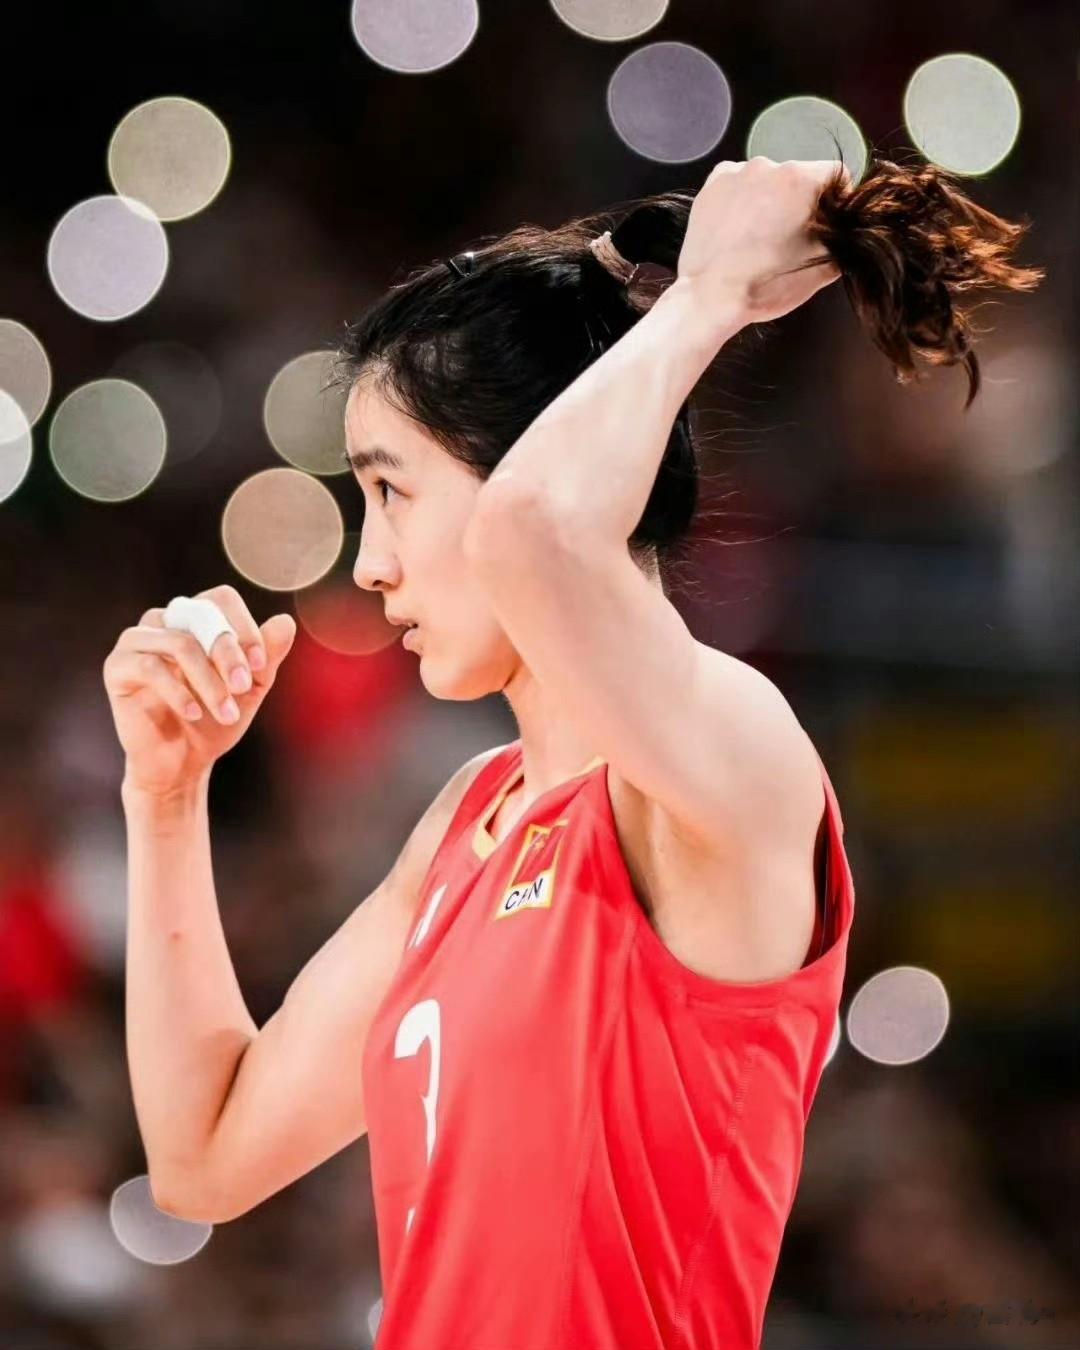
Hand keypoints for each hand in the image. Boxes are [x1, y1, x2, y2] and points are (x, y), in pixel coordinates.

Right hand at [103, 583, 295, 798]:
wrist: (181, 765)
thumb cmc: (215, 721)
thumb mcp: (249, 688)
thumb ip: (266, 656)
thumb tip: (286, 621)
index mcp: (196, 618)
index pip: (221, 599)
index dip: (244, 628)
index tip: (260, 666)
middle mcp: (164, 621)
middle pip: (200, 615)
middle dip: (228, 652)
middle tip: (244, 687)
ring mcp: (136, 641)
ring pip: (179, 642)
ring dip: (209, 680)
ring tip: (227, 712)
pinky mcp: (117, 667)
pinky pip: (150, 667)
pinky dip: (179, 692)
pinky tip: (195, 714)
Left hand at [677, 157, 849, 325]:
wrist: (711, 298)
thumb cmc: (767, 284)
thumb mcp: (822, 267)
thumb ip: (843, 239)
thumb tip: (845, 233)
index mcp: (800, 178)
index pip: (836, 174)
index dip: (839, 199)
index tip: (830, 221)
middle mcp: (768, 166)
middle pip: (799, 177)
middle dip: (801, 202)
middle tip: (792, 237)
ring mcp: (736, 174)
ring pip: (767, 181)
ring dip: (771, 201)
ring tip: (760, 238)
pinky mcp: (711, 187)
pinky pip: (738, 186)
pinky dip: (743, 202)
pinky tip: (739, 231)